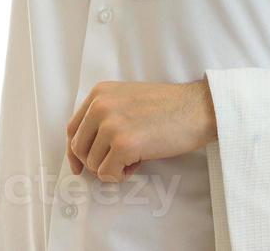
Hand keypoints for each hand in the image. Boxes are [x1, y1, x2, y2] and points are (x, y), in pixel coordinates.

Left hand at [66, 78, 216, 182]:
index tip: (79, 166)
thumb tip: (86, 150)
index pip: (73, 128)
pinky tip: (138, 163)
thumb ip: (105, 116)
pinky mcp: (124, 145)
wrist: (197, 108)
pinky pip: (108, 173)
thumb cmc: (168, 107)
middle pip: (79, 149)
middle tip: (120, 160)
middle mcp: (101, 106)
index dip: (74, 152)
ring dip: (113, 167)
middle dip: (97, 161)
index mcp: (100, 93)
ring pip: (93, 164)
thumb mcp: (127, 99)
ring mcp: (111, 125)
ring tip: (136, 156)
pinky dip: (121, 175)